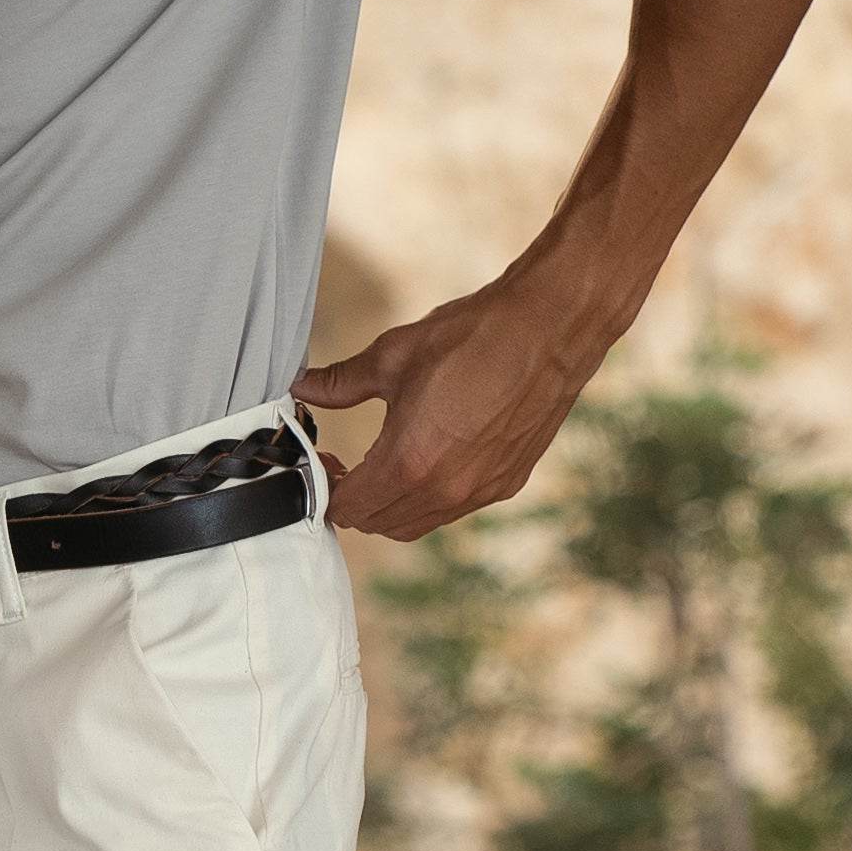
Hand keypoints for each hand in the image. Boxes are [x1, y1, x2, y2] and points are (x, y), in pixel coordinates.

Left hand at [293, 261, 617, 543]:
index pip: (347, 507)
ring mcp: (477, 494)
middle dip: (355, 499)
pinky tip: (431, 458)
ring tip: (386, 463)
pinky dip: (429, 497)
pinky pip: (451, 510)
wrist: (550, 326)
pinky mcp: (504, 485)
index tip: (325, 463)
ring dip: (391, 504)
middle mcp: (443, 492)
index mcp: (407, 464)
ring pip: (414, 524)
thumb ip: (341, 383)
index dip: (326, 490)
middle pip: (377, 524)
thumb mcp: (393, 356)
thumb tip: (301, 387)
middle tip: (349, 465)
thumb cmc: (473, 336)